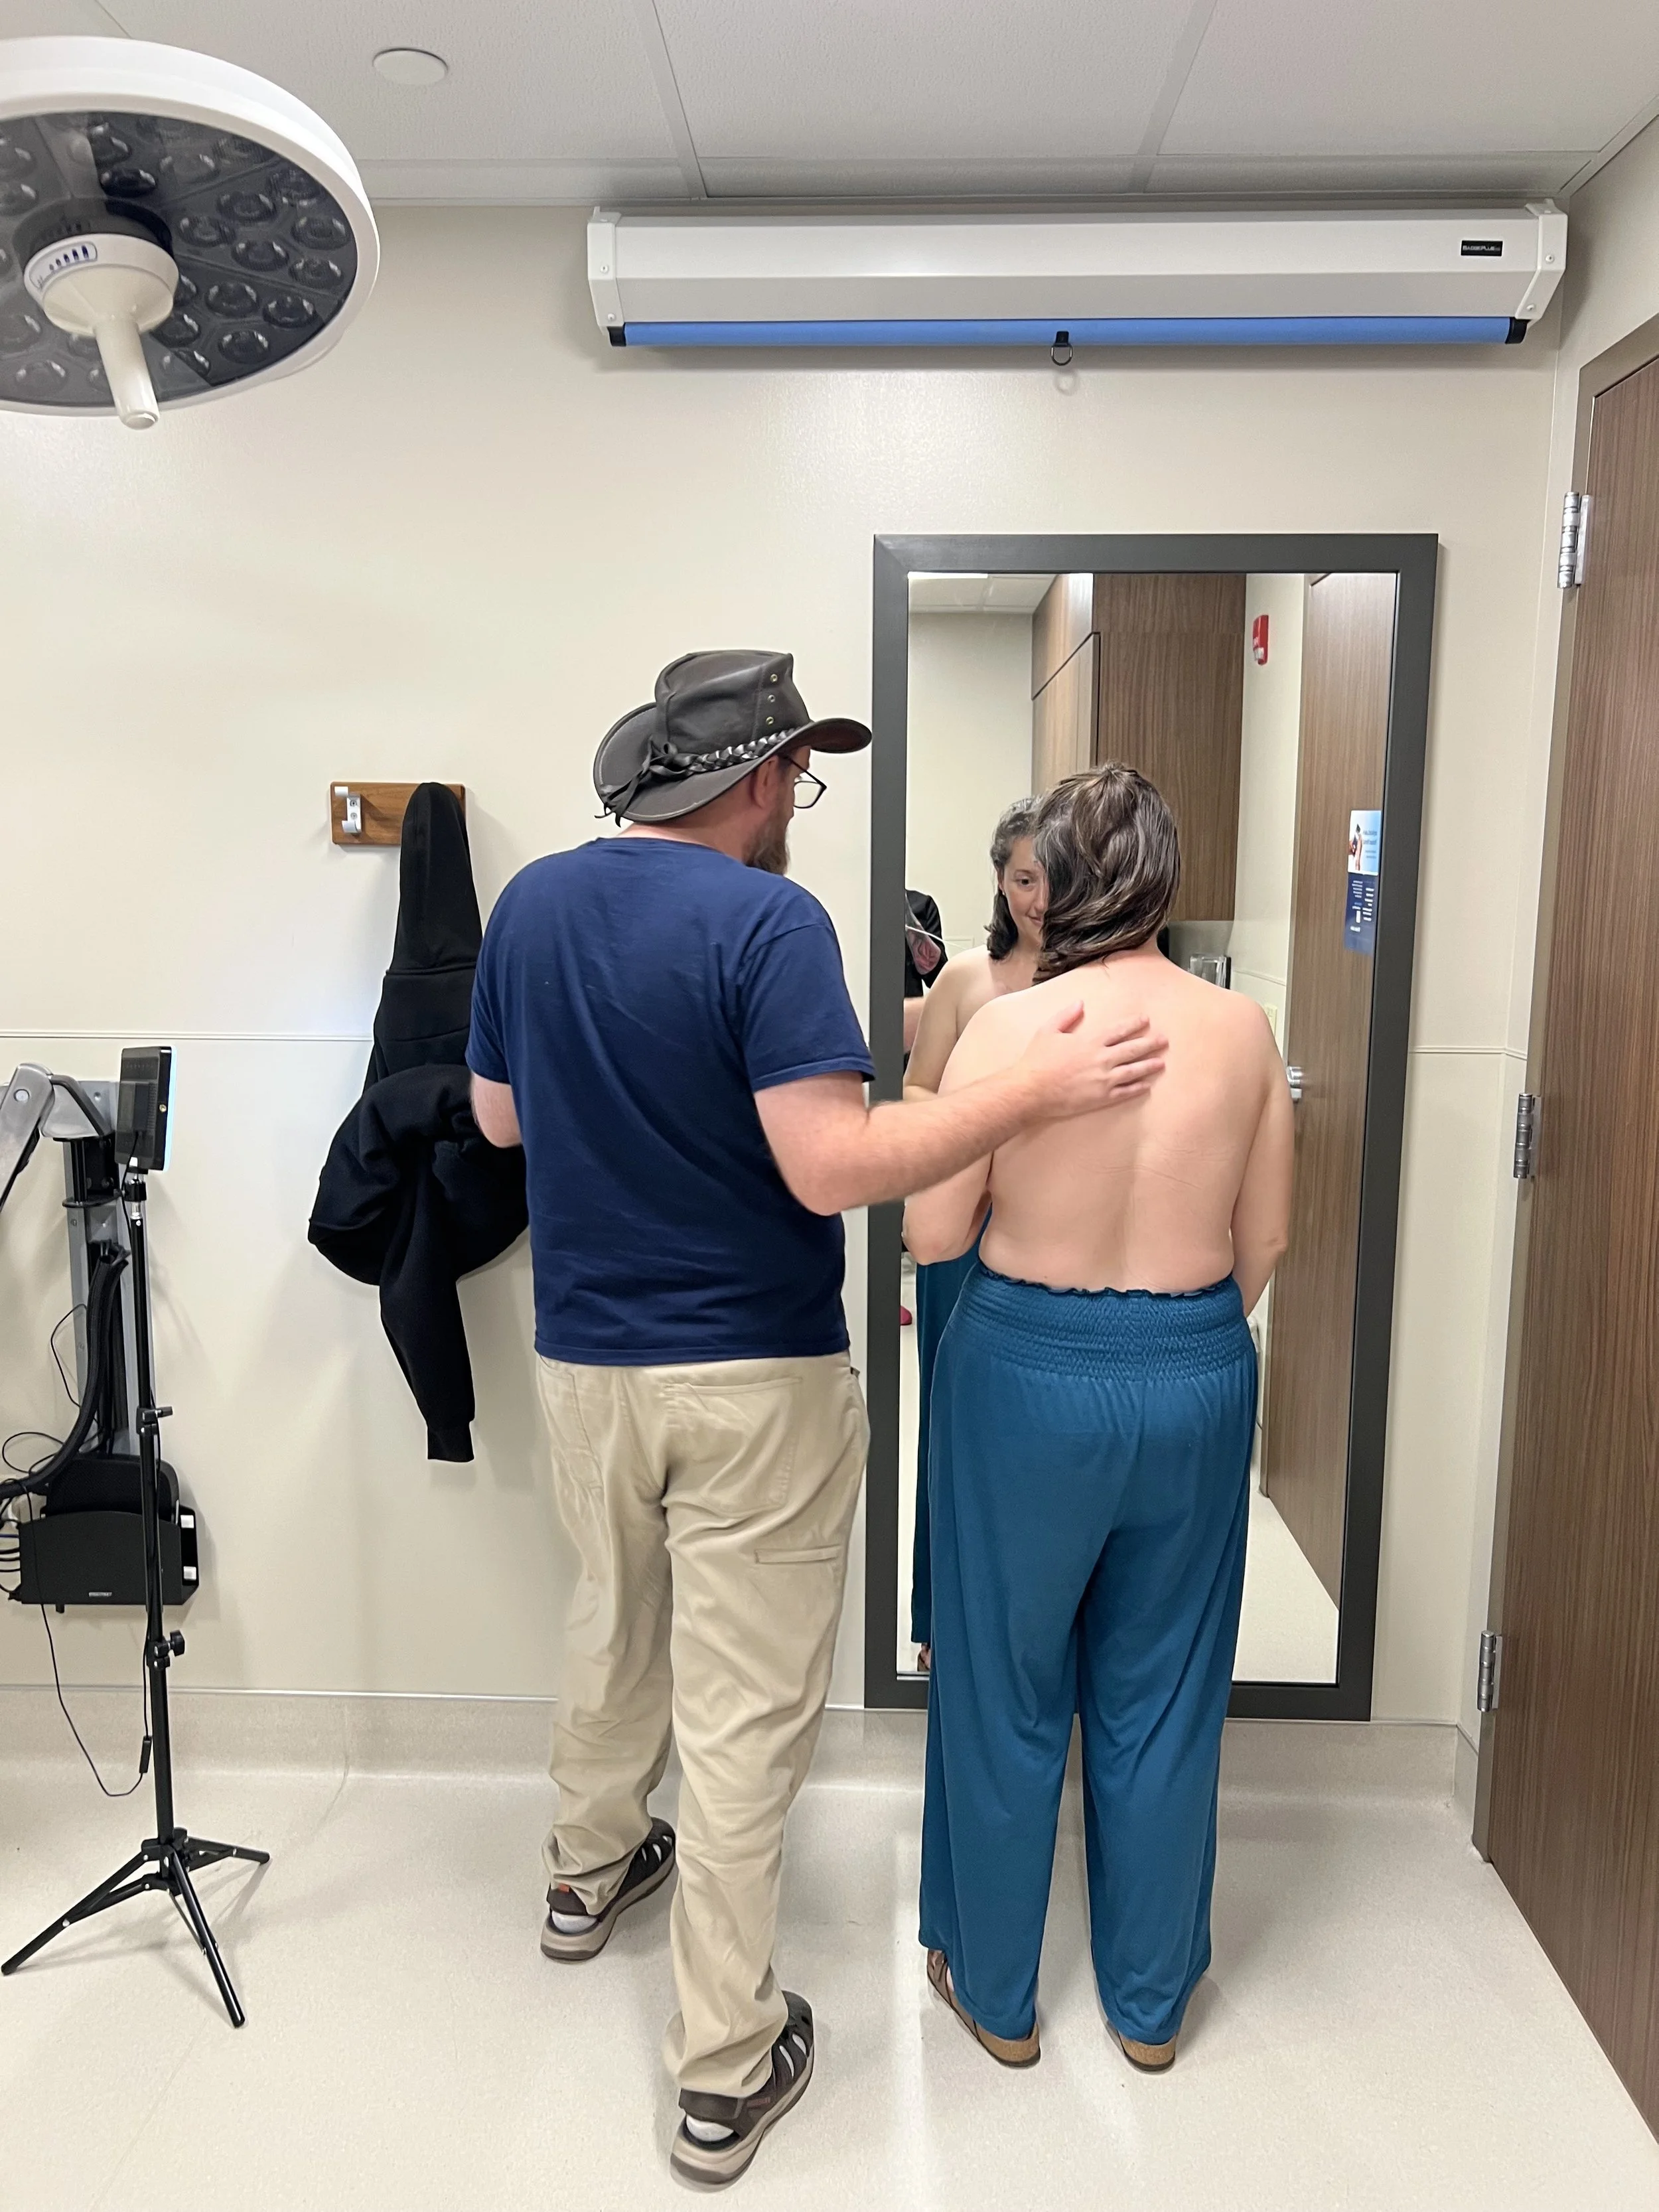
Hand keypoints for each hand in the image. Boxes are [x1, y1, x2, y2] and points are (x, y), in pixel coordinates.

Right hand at [1013, 1003, 1165, 1121]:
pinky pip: (1125, 1092)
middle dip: (1150, 1043)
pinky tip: (1147, 1085)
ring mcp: (1104, 1079)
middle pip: (1132, 1049)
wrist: (1031, 1090)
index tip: (1146, 1021)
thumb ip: (1066, 1016)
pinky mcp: (1101, 1097)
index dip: (1134, 1024)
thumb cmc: (1037, 1060)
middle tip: (1163, 1040)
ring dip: (1149, 1065)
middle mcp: (1102, 1059)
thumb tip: (1080, 1003)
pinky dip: (1138, 1088)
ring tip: (1161, 1062)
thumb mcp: (1048, 1031)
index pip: (1119, 1030)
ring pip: (1133, 1070)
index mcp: (1090, 1042)